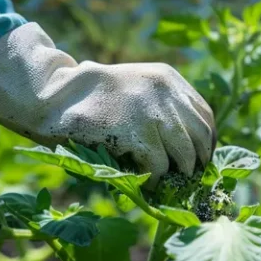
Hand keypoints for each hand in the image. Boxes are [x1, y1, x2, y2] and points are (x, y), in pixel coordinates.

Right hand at [0, 23, 215, 186]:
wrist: (54, 94)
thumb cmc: (92, 94)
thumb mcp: (136, 86)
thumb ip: (162, 102)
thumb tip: (190, 141)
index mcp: (169, 78)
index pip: (205, 114)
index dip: (206, 140)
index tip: (202, 157)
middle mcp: (166, 93)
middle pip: (200, 135)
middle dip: (197, 160)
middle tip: (188, 175)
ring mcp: (152, 113)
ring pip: (185, 153)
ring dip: (178, 172)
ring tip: (167, 180)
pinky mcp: (136, 134)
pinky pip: (159, 166)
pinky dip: (154, 179)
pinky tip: (146, 182)